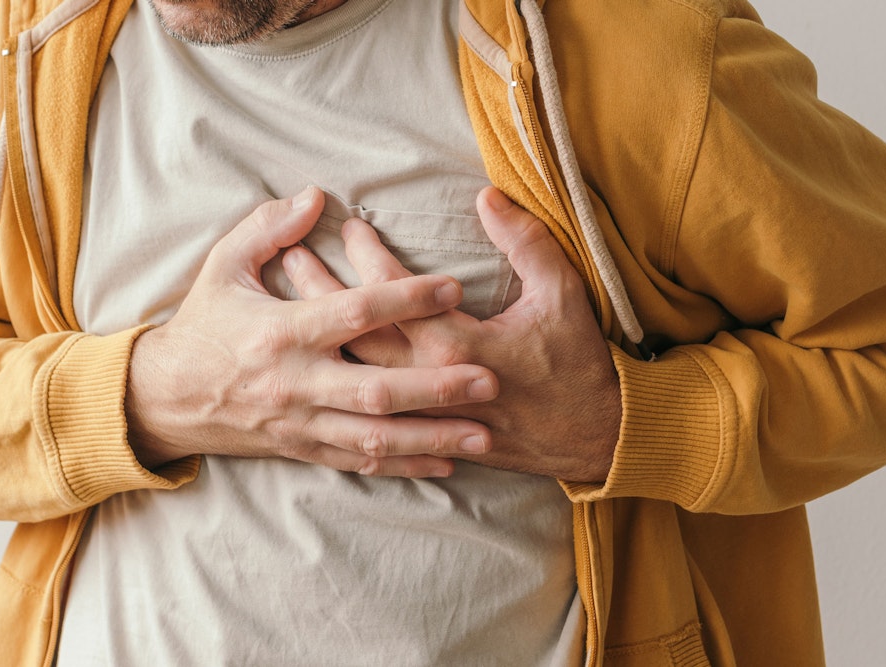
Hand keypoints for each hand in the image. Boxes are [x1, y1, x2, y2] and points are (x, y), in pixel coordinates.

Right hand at [126, 187, 498, 477]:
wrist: (165, 398)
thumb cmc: (203, 325)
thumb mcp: (223, 267)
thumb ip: (267, 228)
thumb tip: (314, 195)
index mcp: (280, 332)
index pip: (352, 313)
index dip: (405, 298)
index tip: (453, 287)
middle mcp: (296, 382)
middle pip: (376, 389)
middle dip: (435, 387)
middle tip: (490, 379)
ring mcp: (302, 422)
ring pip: (375, 437)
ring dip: (431, 436)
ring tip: (484, 434)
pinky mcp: (305, 448)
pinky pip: (361, 462)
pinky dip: (405, 464)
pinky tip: (446, 461)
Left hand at [284, 187, 620, 481]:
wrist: (593, 438)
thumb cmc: (577, 365)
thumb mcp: (562, 295)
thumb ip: (525, 242)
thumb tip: (488, 197)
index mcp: (456, 345)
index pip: (395, 294)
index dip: (369, 256)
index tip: (349, 226)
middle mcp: (429, 381)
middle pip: (357, 334)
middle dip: (323, 291)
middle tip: (292, 257)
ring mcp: (423, 413)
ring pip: (355, 372)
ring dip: (323, 334)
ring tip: (291, 301)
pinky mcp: (426, 434)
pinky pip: (369, 411)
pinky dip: (340, 386)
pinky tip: (321, 365)